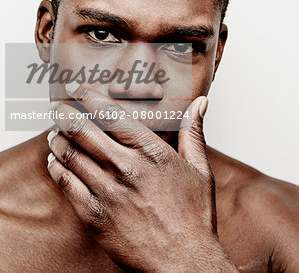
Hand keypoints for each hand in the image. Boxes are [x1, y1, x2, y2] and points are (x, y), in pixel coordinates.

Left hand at [47, 84, 237, 271]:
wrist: (185, 262)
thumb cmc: (194, 216)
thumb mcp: (201, 169)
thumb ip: (194, 132)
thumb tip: (201, 102)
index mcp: (150, 152)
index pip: (110, 114)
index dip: (88, 98)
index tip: (76, 89)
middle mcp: (126, 168)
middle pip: (83, 131)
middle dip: (65, 114)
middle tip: (57, 107)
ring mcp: (108, 193)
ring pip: (71, 156)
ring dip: (58, 139)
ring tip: (54, 132)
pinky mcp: (95, 217)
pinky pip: (67, 185)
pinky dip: (56, 169)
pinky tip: (54, 162)